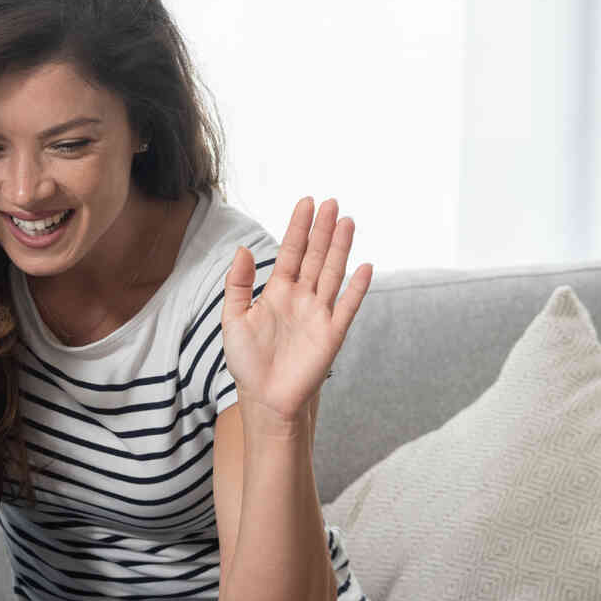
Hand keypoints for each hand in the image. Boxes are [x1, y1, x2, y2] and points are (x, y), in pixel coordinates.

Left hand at [221, 198, 370, 423]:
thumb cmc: (247, 361)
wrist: (264, 398)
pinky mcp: (332, 334)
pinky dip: (357, 288)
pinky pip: (347, 307)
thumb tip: (242, 249)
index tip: (306, 203)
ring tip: (347, 222)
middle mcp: (301, 298)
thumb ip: (237, 285)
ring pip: (332, 274)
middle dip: (322, 230)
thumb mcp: (233, 319)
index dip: (298, 228)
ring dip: (340, 249)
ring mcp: (318, 314)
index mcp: (277, 292)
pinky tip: (366, 267)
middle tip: (331, 202)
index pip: (291, 252)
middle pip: (315, 257)